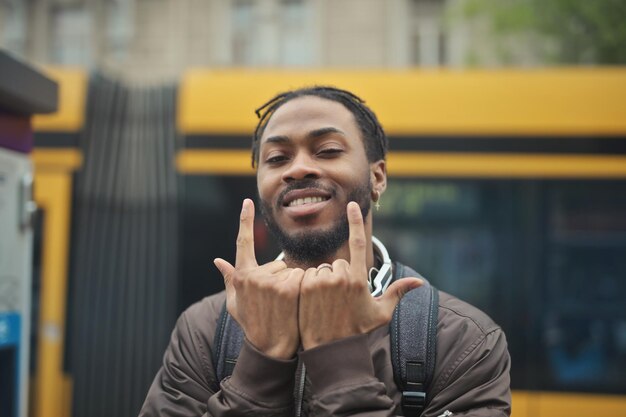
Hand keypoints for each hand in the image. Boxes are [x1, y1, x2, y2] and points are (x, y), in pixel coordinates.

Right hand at [214, 199, 303, 358]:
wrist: (271, 349)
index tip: (247, 202)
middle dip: (283, 279)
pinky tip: (297, 305)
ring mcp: (270, 281)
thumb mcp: (235, 304)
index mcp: (242, 276)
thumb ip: (230, 279)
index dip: (244, 221)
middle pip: (279, 264)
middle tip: (278, 303)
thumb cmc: (253, 325)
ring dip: (295, 285)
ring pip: (292, 271)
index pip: (243, 243)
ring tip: (287, 307)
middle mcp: (254, 276)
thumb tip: (217, 260)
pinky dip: (304, 288)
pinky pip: (303, 277)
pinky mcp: (288, 287)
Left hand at [298, 201, 422, 349]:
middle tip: (338, 300)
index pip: (358, 243)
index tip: (351, 205)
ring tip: (325, 303)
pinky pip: (306, 275)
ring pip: (322, 270)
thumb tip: (420, 283)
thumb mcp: (380, 313)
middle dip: (338, 276)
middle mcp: (340, 277)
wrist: (331, 350)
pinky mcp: (305, 287)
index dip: (355, 221)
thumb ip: (397, 293)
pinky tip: (313, 302)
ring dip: (323, 281)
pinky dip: (309, 284)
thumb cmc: (357, 330)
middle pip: (337, 263)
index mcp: (359, 279)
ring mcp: (321, 281)